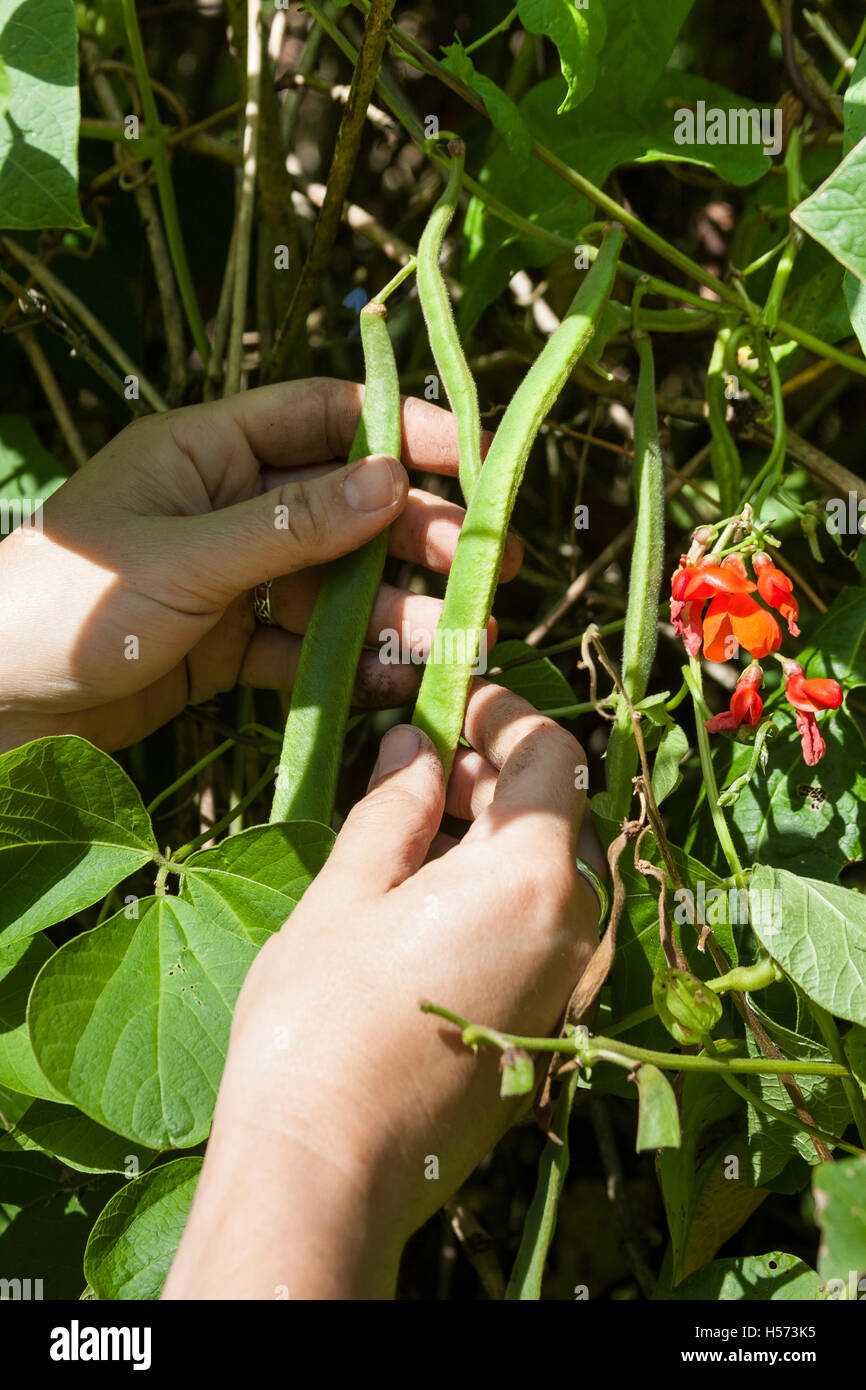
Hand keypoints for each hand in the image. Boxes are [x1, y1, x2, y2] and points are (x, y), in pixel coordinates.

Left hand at [0, 380, 518, 751]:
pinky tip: (397, 684)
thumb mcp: (185, 559)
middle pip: (343, 508)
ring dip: (394, 612)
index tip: (472, 460)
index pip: (320, 417)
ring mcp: (230, 581)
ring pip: (332, 586)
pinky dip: (348, 666)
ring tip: (459, 640)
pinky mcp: (227, 648)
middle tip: (487, 569)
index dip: (399, 431)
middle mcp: (226, 508)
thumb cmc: (65, 607)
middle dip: (415, 537)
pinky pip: (302, 649)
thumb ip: (290, 526)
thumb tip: (392, 480)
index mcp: (205, 451)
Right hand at [163, 683, 599, 1299]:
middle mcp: (573, 929)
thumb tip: (416, 747)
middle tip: (422, 765)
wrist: (328, 1170)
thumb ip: (395, 808)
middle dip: (497, 774)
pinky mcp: (546, 1032)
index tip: (456, 702)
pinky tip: (429, 906)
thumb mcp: (348, 893)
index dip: (506, 714)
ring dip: (497, 836)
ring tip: (417, 833)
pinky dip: (501, 895)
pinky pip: (543, 933)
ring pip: (553, 876)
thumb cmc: (321, 1022)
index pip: (553, 755)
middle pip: (560, 815)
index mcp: (531, 876)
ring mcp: (566, 987)